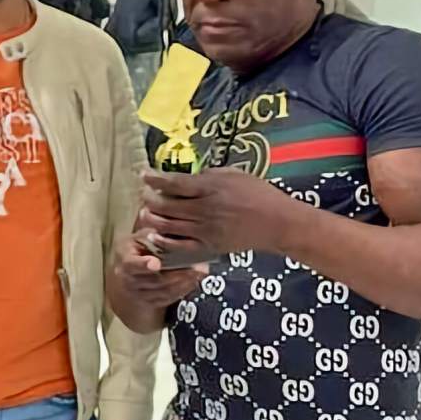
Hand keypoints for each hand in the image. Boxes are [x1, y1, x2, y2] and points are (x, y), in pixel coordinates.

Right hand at [108, 231, 207, 311]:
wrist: (128, 271)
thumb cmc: (136, 249)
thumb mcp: (139, 237)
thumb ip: (151, 234)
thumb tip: (165, 226)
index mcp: (125, 260)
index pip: (132, 264)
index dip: (143, 265)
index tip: (156, 264)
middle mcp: (129, 279)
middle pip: (154, 281)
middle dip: (177, 274)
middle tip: (196, 267)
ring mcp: (139, 293)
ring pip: (164, 291)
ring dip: (184, 283)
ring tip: (199, 272)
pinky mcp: (149, 302)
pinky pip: (168, 299)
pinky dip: (182, 290)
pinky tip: (193, 281)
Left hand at [141, 168, 302, 255]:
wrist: (277, 222)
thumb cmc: (258, 193)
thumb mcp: (234, 174)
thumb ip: (208, 176)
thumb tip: (188, 178)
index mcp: (211, 188)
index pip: (175, 183)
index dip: (155, 179)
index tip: (143, 175)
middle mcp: (205, 208)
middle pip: (167, 205)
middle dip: (150, 199)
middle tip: (142, 195)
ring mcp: (206, 229)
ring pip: (170, 225)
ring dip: (153, 219)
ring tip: (143, 214)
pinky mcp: (209, 245)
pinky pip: (181, 245)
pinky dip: (164, 241)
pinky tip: (154, 236)